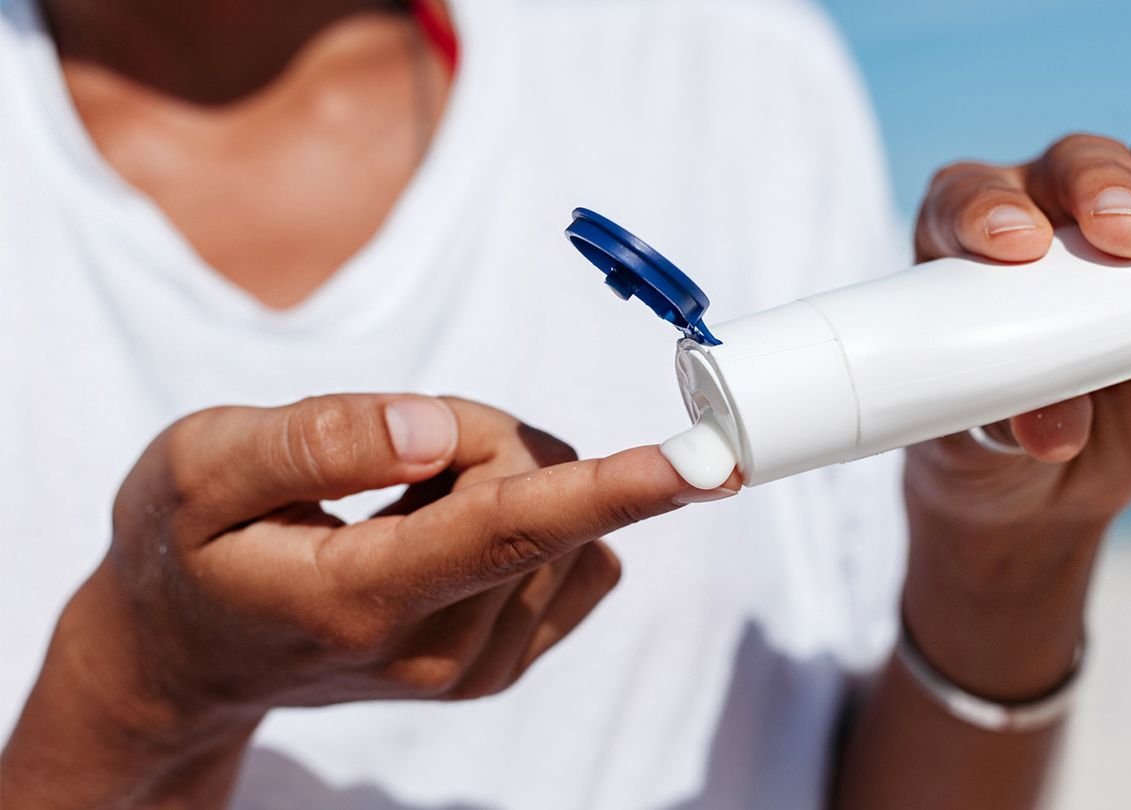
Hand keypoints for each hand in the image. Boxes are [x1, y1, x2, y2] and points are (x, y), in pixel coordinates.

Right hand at [1, 394, 730, 807]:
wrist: (184, 659)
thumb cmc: (184, 549)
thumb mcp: (200, 467)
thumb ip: (316, 441)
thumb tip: (439, 427)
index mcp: (361, 597)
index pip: (509, 532)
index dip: (613, 486)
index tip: (707, 464)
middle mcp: (436, 651)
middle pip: (536, 490)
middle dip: (480, 435)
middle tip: (385, 451)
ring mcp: (476, 669)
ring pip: (563, 518)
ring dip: (496, 477)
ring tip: (396, 504)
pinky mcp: (502, 664)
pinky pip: (576, 555)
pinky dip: (524, 518)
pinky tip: (439, 535)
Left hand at [902, 22, 1130, 696]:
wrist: (1043, 472)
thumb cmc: (991, 437)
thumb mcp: (982, 442)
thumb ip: (1006, 425)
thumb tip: (1053, 430)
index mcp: (965, 240)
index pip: (968, 196)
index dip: (987, 206)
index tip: (1017, 245)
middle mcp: (1045, 206)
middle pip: (1075, 164)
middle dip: (1103, 189)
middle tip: (1127, 240)